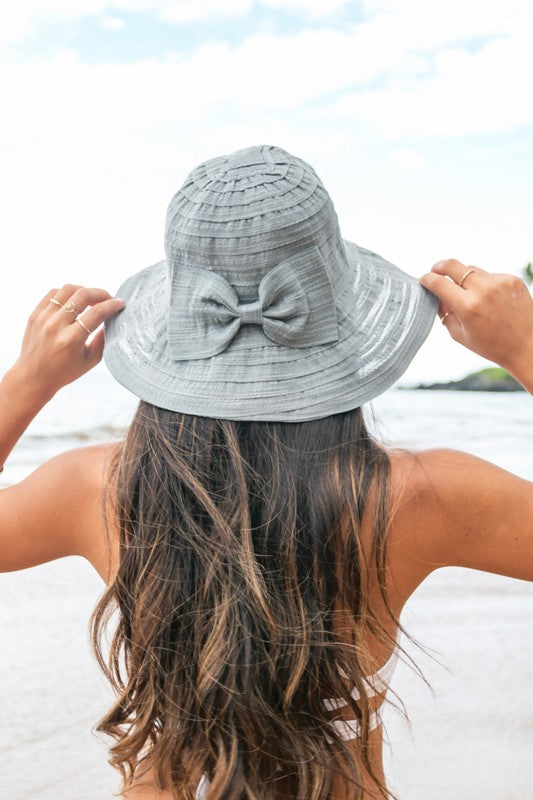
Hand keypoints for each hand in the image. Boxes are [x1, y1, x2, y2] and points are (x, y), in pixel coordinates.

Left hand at [9, 284, 125, 401]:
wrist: (33, 377)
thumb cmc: (62, 372)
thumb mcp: (89, 361)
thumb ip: (102, 340)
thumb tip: (110, 321)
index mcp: (71, 339)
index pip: (96, 313)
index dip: (112, 305)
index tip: (120, 303)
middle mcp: (56, 326)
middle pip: (82, 295)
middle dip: (100, 293)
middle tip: (107, 299)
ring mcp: (43, 318)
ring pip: (67, 289)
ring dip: (84, 290)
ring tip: (91, 299)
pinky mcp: (35, 314)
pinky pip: (53, 294)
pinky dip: (67, 293)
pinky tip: (74, 301)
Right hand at [419, 259, 532, 377]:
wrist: (526, 346)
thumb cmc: (492, 345)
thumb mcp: (460, 335)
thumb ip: (445, 313)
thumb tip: (437, 295)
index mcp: (467, 307)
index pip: (439, 283)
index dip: (427, 279)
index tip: (423, 279)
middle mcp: (483, 290)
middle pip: (453, 265)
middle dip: (440, 266)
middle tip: (435, 270)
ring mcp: (499, 282)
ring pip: (472, 270)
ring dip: (464, 278)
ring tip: (467, 295)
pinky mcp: (512, 280)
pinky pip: (490, 275)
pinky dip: (484, 284)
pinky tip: (490, 300)